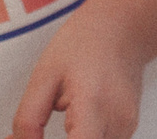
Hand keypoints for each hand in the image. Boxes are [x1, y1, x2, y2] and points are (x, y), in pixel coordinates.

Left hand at [8, 0, 150, 138]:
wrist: (123, 27)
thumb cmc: (84, 42)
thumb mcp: (44, 75)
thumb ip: (28, 118)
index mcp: (93, 103)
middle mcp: (117, 121)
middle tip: (32, 136)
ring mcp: (126, 128)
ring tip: (55, 122)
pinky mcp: (127, 130)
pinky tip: (71, 124)